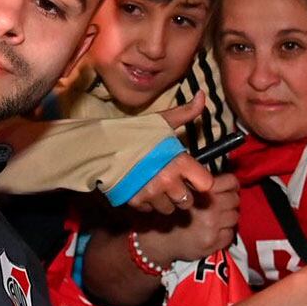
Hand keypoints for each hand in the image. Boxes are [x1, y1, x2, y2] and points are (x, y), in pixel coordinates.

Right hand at [122, 96, 214, 213]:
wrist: (100, 146)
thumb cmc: (134, 132)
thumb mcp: (161, 121)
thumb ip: (186, 112)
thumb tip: (203, 95)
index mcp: (179, 161)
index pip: (206, 184)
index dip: (201, 181)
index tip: (193, 177)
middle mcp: (168, 181)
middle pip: (188, 201)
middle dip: (182, 193)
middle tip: (173, 182)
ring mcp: (151, 194)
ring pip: (169, 209)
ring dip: (165, 201)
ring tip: (157, 186)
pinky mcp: (135, 202)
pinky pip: (150, 210)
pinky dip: (147, 203)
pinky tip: (142, 189)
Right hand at [137, 172, 239, 264]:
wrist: (157, 240)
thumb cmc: (168, 213)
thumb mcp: (181, 191)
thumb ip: (199, 185)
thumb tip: (220, 181)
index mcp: (202, 190)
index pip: (231, 182)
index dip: (231, 185)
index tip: (229, 188)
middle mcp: (210, 207)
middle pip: (235, 199)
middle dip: (229, 201)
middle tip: (221, 204)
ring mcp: (213, 226)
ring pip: (235, 217)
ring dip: (228, 217)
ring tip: (217, 218)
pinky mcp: (214, 242)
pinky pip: (230, 234)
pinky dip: (224, 232)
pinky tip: (214, 231)